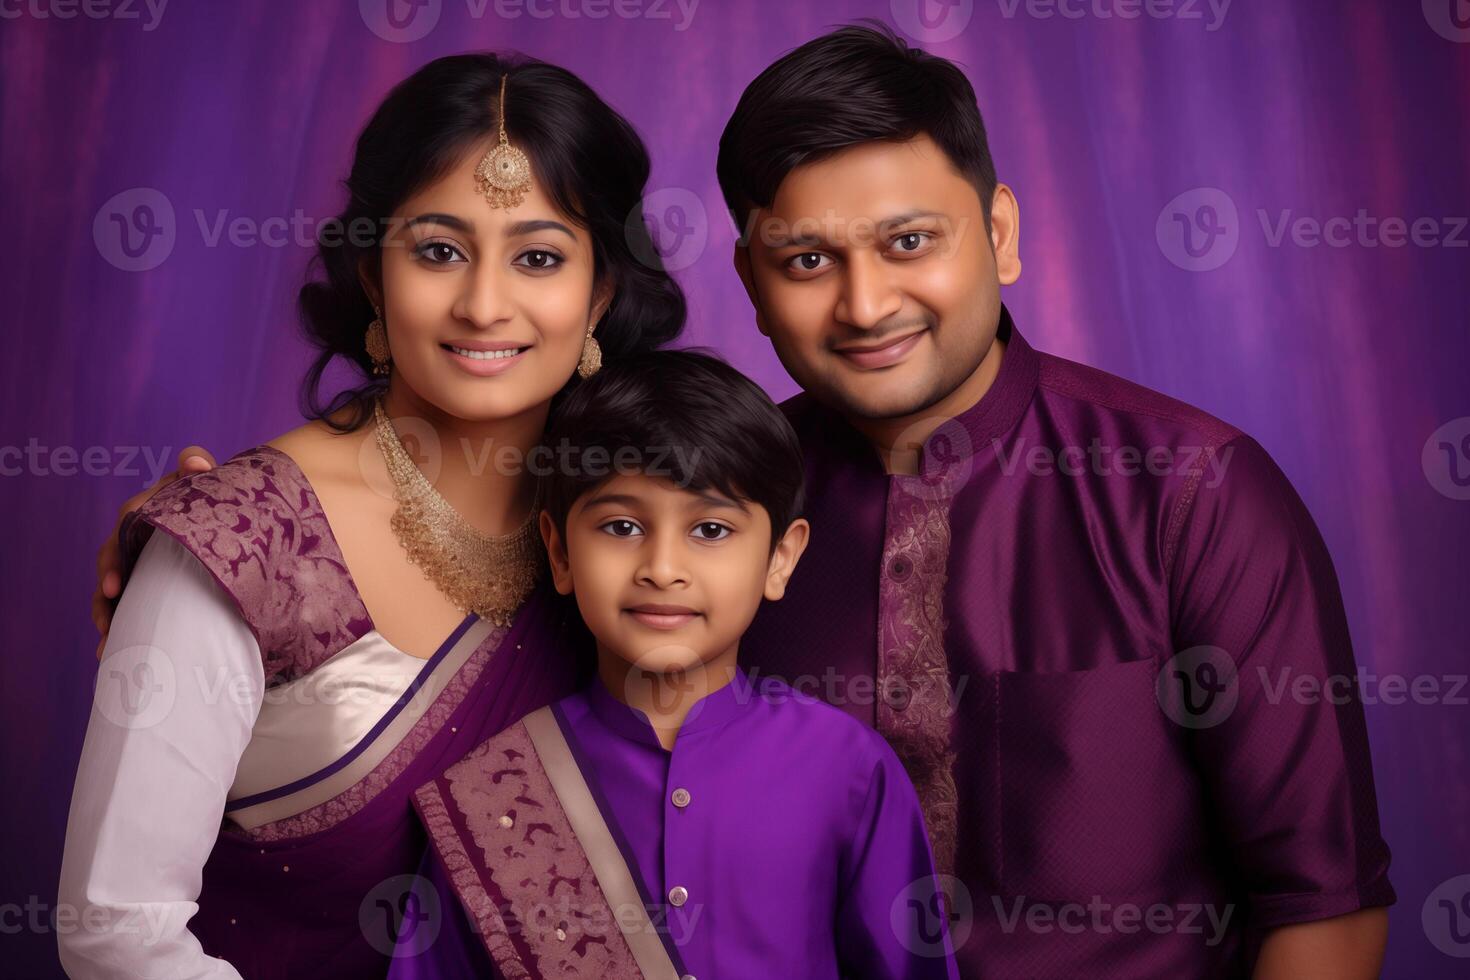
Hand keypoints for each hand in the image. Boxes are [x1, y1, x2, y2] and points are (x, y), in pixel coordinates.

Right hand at [93, 446, 217, 658]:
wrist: (245, 521)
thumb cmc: (225, 501)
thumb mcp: (216, 487)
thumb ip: (204, 473)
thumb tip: (193, 461)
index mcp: (154, 507)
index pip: (131, 520)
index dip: (118, 549)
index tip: (114, 584)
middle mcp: (142, 531)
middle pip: (115, 556)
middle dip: (107, 587)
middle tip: (108, 613)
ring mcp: (145, 557)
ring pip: (115, 584)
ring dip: (108, 612)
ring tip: (108, 639)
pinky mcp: (151, 579)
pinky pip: (130, 600)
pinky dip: (121, 623)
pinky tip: (114, 650)